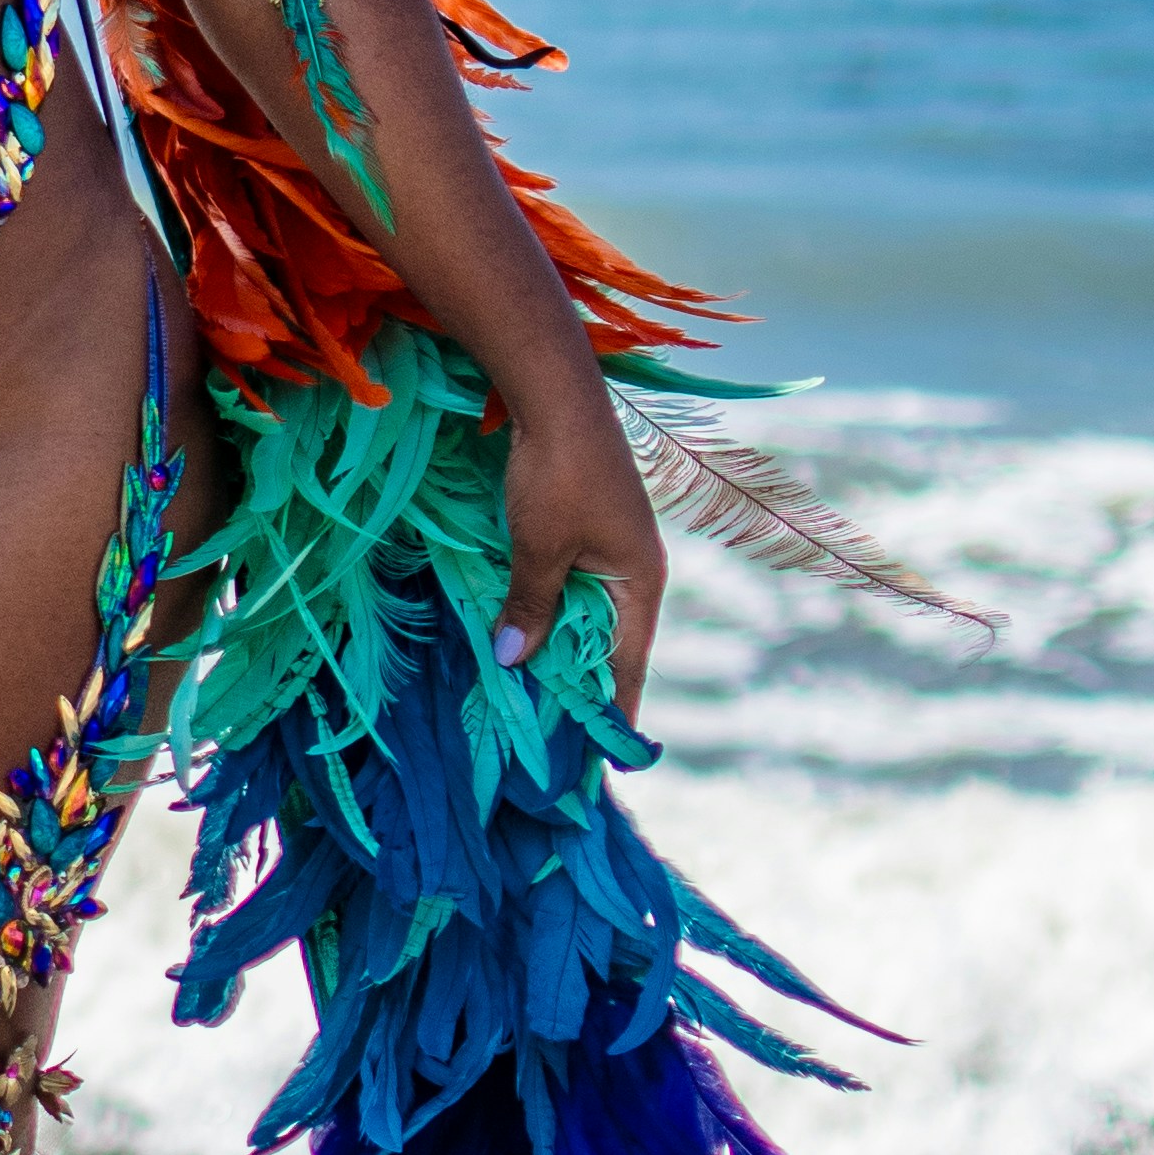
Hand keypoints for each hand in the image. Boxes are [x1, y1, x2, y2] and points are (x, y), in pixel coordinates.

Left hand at [499, 396, 665, 720]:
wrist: (557, 396)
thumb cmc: (557, 476)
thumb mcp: (540, 550)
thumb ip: (531, 607)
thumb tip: (513, 662)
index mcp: (640, 583)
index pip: (628, 666)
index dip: (615, 711)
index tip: (608, 758)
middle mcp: (636, 570)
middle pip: (610, 644)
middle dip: (582, 686)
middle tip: (555, 734)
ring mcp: (614, 547)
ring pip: (588, 615)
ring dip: (562, 648)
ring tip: (535, 692)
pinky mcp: (589, 528)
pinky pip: (574, 587)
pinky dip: (551, 613)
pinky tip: (524, 631)